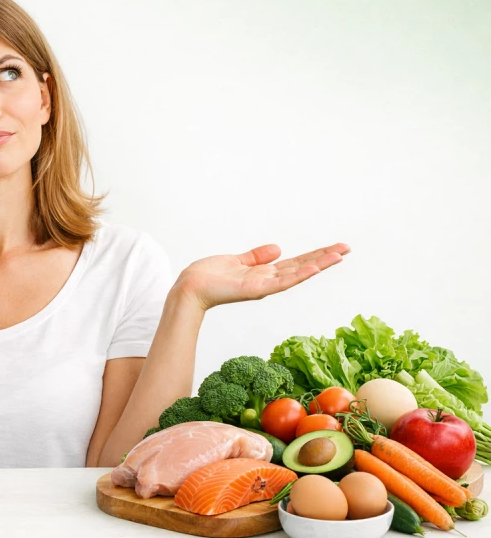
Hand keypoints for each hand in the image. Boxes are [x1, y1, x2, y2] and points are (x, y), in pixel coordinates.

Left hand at [175, 243, 350, 311]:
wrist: (190, 287)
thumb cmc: (208, 276)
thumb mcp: (236, 261)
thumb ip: (257, 257)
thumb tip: (278, 249)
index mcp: (263, 274)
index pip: (294, 263)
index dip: (314, 256)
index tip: (334, 248)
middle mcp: (267, 281)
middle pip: (301, 267)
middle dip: (324, 258)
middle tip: (347, 248)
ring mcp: (264, 286)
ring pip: (297, 273)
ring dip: (318, 264)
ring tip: (339, 255)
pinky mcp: (256, 289)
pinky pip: (282, 281)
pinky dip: (299, 273)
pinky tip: (314, 266)